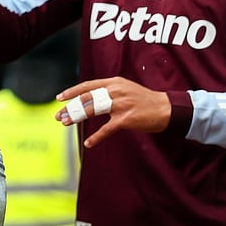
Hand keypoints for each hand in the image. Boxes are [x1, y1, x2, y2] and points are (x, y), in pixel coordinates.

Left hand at [55, 77, 171, 147]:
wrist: (167, 108)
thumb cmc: (144, 100)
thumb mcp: (125, 88)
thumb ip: (108, 90)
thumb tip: (88, 98)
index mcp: (113, 82)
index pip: (87, 85)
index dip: (72, 91)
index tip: (59, 98)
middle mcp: (115, 91)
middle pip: (86, 99)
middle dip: (71, 107)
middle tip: (59, 116)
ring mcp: (120, 104)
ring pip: (92, 110)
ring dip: (77, 118)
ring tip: (66, 123)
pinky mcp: (126, 119)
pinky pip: (106, 129)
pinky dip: (96, 137)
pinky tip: (88, 143)